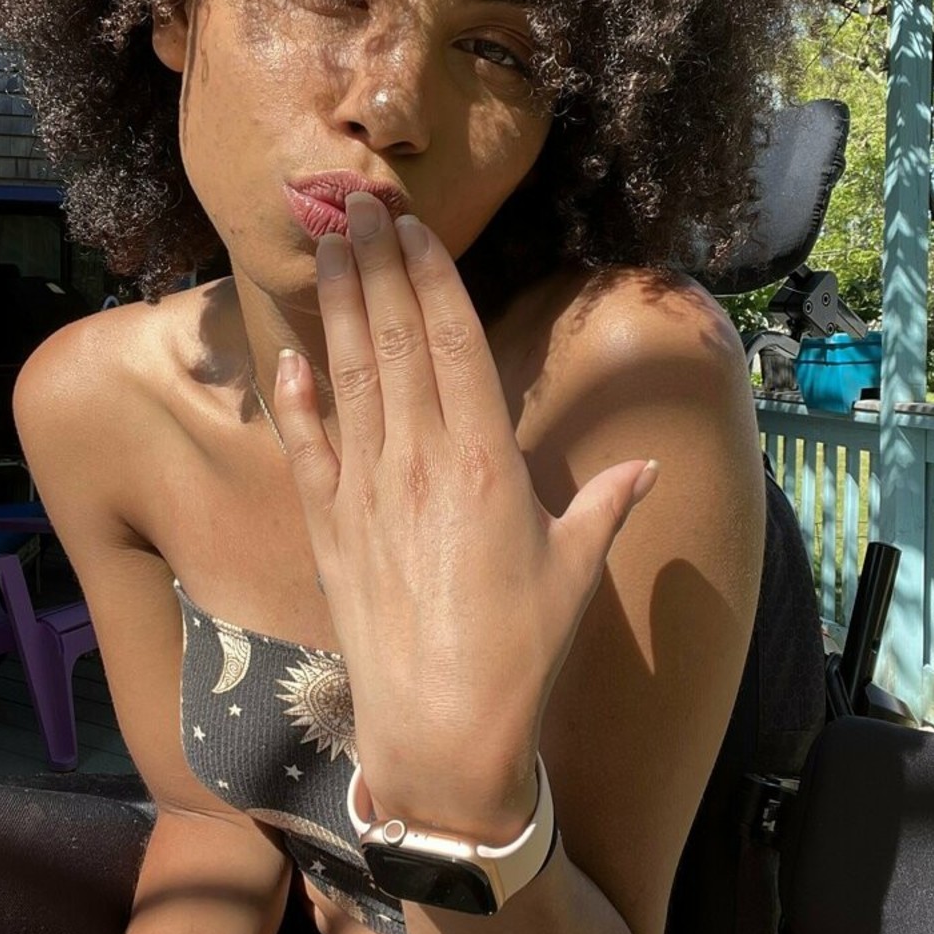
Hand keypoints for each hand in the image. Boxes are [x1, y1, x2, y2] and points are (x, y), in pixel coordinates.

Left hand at [271, 191, 656, 830]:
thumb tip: (643, 464)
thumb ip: (604, 505)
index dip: (431, 279)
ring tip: (325, 249)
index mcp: (484, 461)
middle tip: (354, 204)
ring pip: (347, 378)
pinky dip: (297, 401)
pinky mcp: (330, 529)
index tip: (414, 228)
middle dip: (374, 266)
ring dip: (335, 309)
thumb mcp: (575, 570)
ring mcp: (366, 492)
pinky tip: (290, 358)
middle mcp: (419, 461)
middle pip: (392, 342)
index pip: (453, 344)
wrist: (441, 730)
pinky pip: (308, 450)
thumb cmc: (521, 651)